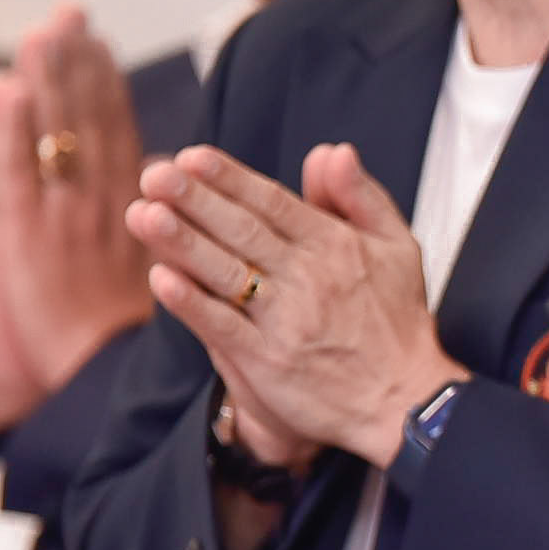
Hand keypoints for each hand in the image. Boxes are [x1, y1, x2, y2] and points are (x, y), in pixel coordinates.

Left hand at [0, 6, 155, 431]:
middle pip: (84, 118)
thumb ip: (141, 213)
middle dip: (75, 61)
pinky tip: (11, 85)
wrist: (66, 387)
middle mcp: (94, 203)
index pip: (111, 128)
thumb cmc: (105, 336)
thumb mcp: (141, 272)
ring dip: (48, 76)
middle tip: (69, 11)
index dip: (101, 78)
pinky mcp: (18, 235)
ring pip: (54, 132)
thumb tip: (150, 163)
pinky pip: (13, 169)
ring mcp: (56, 215)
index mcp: (124, 209)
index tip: (93, 34)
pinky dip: (11, 126)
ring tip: (44, 27)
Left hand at [127, 142, 458, 468]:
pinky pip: (223, 327)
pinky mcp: (268, 361)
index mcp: (336, 245)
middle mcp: (309, 278)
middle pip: (242, 231)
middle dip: (194, 199)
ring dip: (182, 242)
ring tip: (143, 213)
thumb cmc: (397, 321)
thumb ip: (361, 196)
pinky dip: (192, 304)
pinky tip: (161, 279)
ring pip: (226, 272)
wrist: (405, 398)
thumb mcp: (398, 246)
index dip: (230, 178)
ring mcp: (286, 321)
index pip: (273, 203)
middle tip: (154, 174)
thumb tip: (332, 151)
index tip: (192, 157)